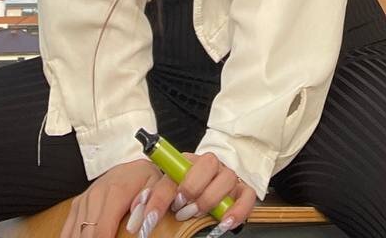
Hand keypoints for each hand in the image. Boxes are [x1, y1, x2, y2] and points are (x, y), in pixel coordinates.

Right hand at [59, 158, 159, 237]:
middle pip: (87, 234)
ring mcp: (85, 199)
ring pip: (76, 233)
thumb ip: (157, 200)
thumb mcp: (161, 185)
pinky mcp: (78, 204)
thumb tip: (144, 221)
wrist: (134, 168)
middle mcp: (96, 194)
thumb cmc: (148, 179)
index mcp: (116, 191)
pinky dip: (73, 237)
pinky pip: (68, 229)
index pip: (103, 231)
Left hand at [134, 150, 257, 235]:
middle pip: (208, 162)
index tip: (150, 216)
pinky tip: (224, 223)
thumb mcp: (168, 193)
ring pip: (227, 177)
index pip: (174, 171)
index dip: (161, 194)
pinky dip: (237, 210)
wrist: (207, 190)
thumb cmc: (184, 196)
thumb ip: (157, 197)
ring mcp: (227, 178)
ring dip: (210, 198)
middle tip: (180, 208)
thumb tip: (138, 211)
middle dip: (192, 187)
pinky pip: (247, 195)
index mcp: (187, 162)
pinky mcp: (243, 191)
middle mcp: (210, 166)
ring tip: (196, 213)